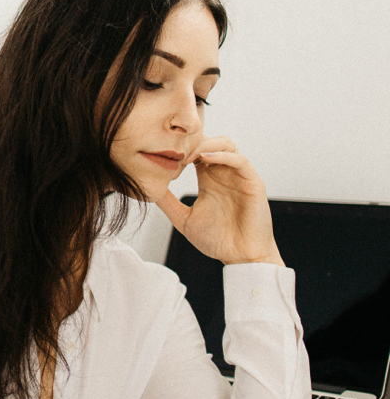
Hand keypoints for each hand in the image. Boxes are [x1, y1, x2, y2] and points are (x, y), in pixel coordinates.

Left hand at [154, 136, 283, 265]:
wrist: (240, 257)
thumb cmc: (216, 240)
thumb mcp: (183, 219)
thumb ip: (168, 203)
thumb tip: (146, 191)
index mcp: (208, 179)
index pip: (194, 151)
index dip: (178, 151)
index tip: (163, 161)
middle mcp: (223, 173)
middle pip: (208, 141)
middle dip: (189, 143)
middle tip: (173, 154)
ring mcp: (238, 176)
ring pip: (225, 144)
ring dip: (205, 144)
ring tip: (187, 156)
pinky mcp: (252, 182)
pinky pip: (239, 159)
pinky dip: (222, 154)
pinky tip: (205, 159)